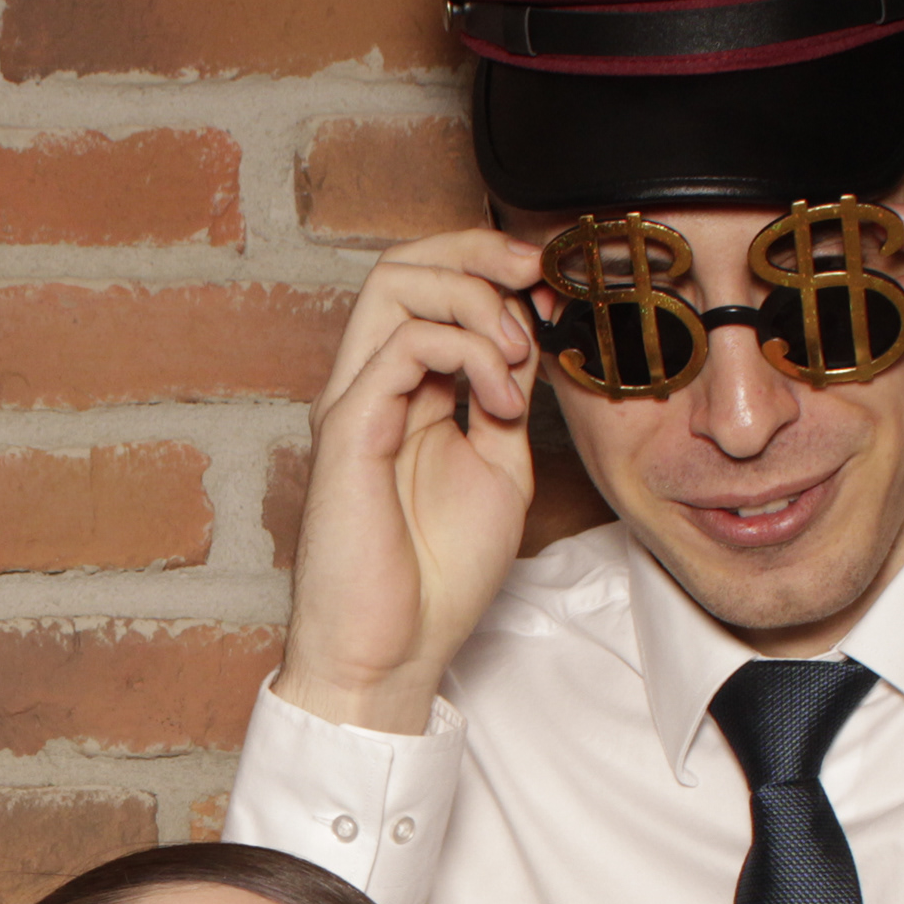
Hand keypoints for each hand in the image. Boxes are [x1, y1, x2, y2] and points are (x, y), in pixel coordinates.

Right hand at [279, 229, 544, 733]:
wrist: (391, 652)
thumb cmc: (435, 578)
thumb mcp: (500, 467)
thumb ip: (509, 398)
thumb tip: (533, 335)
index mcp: (403, 393)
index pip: (432, 285)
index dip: (494, 265)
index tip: (556, 287)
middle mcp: (369, 386)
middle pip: (404, 263)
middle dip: (480, 251)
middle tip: (539, 278)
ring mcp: (354, 403)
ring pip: (395, 285)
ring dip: (475, 299)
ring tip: (519, 355)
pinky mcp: (348, 429)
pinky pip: (402, 346)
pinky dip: (467, 353)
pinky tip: (502, 402)